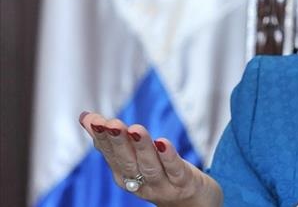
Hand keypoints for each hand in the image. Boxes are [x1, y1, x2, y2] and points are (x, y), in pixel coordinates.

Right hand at [79, 112, 221, 206]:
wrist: (192, 201)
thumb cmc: (159, 173)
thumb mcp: (134, 158)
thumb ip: (114, 141)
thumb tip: (86, 117)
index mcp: (125, 175)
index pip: (111, 154)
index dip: (102, 137)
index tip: (93, 119)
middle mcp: (140, 182)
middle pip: (127, 162)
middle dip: (118, 142)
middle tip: (111, 123)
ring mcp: (162, 185)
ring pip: (149, 166)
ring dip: (142, 147)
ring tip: (135, 129)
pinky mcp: (183, 182)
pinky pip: (175, 170)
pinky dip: (168, 156)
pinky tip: (163, 141)